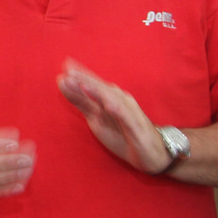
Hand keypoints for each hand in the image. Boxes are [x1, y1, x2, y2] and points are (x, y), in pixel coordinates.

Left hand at [56, 58, 171, 174]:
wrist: (154, 153)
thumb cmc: (123, 134)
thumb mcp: (96, 118)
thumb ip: (81, 101)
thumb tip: (63, 82)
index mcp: (110, 97)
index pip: (94, 83)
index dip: (81, 74)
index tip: (65, 64)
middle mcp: (121, 101)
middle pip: (102, 88)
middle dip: (86, 79)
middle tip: (69, 70)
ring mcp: (130, 113)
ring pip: (113, 100)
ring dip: (98, 91)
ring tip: (82, 84)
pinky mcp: (137, 129)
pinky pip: (127, 118)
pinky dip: (118, 110)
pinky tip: (107, 105)